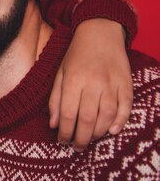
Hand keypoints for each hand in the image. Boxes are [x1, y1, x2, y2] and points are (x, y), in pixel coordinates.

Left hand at [48, 19, 132, 151]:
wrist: (100, 32)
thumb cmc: (76, 55)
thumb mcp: (60, 73)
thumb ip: (56, 99)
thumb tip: (54, 125)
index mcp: (73, 79)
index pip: (68, 114)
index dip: (65, 132)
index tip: (62, 142)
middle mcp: (93, 82)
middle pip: (87, 118)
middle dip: (81, 138)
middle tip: (76, 148)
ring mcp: (112, 83)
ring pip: (107, 116)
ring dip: (98, 133)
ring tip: (90, 140)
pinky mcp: (127, 82)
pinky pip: (126, 107)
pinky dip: (120, 121)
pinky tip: (111, 131)